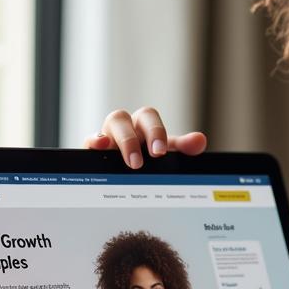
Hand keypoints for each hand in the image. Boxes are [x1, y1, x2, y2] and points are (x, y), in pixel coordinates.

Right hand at [82, 106, 206, 168]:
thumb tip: (200, 140)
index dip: (154, 132)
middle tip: (140, 162)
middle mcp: (124, 126)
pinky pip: (89, 141)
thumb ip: (183, 148)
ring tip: (130, 162)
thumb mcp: (167, 155)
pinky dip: (93, 142)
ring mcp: (106, 136)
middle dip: (132, 139)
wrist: (127, 171)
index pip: (148, 117)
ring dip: (119, 141)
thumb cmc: (149, 158)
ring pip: (107, 125)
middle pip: (122, 117)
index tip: (159, 152)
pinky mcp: (93, 149)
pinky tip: (100, 148)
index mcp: (143, 124)